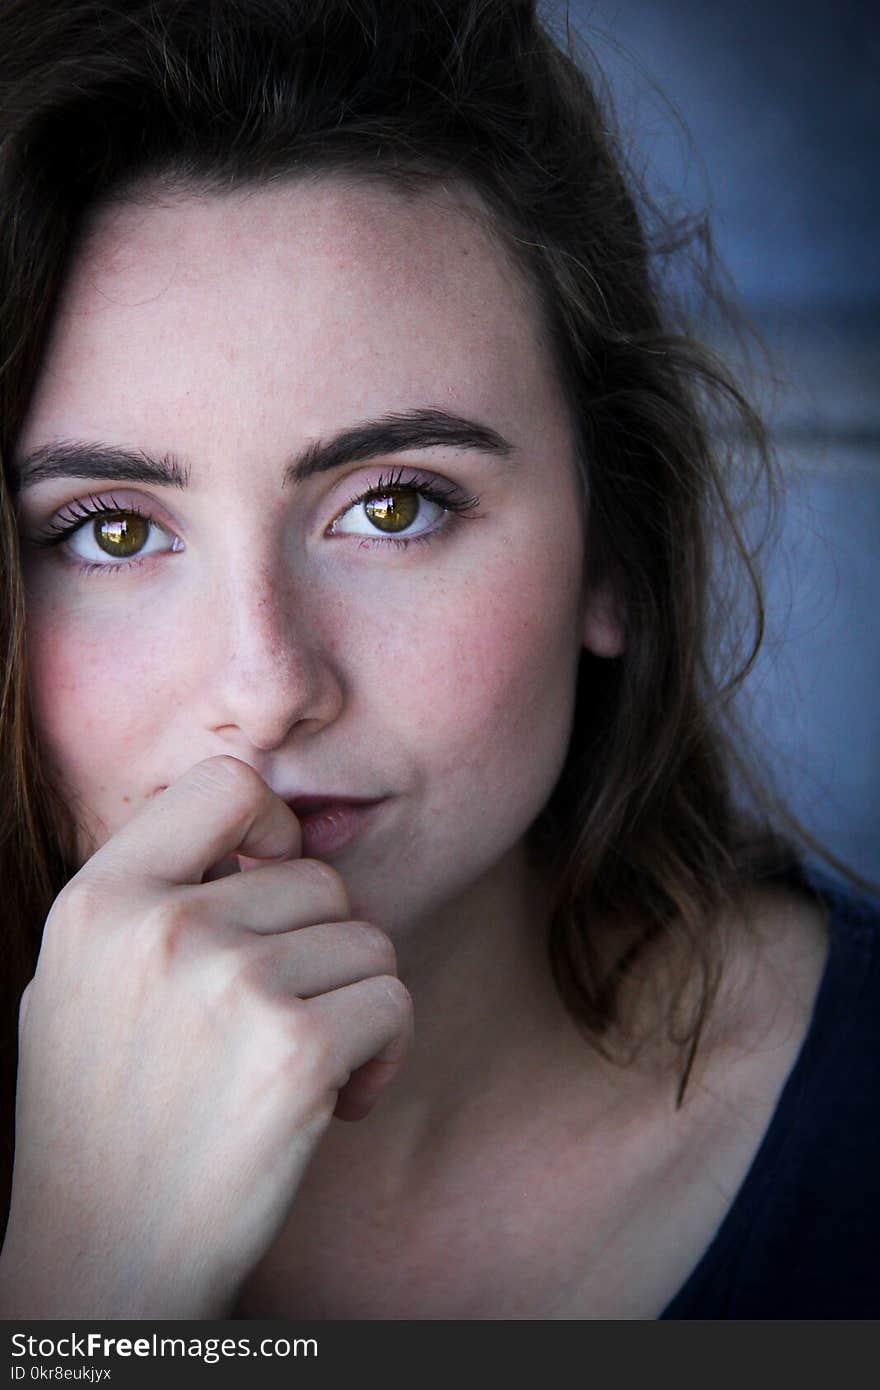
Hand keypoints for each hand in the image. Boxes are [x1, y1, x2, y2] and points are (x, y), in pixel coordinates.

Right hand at [0, 756, 411, 1318]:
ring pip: (366, 941)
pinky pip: (392, 1000)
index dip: (271, 824)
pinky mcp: (296, 1049)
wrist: (102, 1263)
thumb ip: (151, 896)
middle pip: (318, 879)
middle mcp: (162, 926)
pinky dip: (383, 1053)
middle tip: (282, 1022)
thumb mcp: (80, 981)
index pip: (227, 784)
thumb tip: (258, 835)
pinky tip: (336, 1101)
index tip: (272, 878)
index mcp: (100, 900)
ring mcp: (231, 984)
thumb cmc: (100, 1119)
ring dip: (354, 1004)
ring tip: (300, 1068)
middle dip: (320, 949)